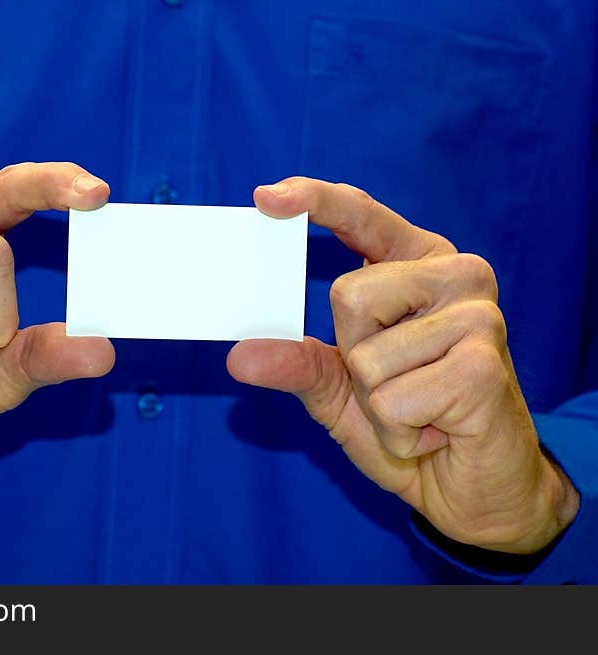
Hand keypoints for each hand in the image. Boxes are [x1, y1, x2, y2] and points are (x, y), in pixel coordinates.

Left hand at [228, 177, 579, 553]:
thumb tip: (240, 355)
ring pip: (367, 357)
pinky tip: (435, 430)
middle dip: (354, 359)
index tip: (266, 198)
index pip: (362, 215)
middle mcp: (455, 276)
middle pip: (349, 296)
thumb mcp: (340, 390)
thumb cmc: (409, 422)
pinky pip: (392, 400)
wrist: (470, 485)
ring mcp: (477, 317)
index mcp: (417, 265)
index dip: (315, 200)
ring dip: (377, 404)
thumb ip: (296, 363)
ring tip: (421, 410)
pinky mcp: (485, 365)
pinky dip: (398, 432)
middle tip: (396, 385)